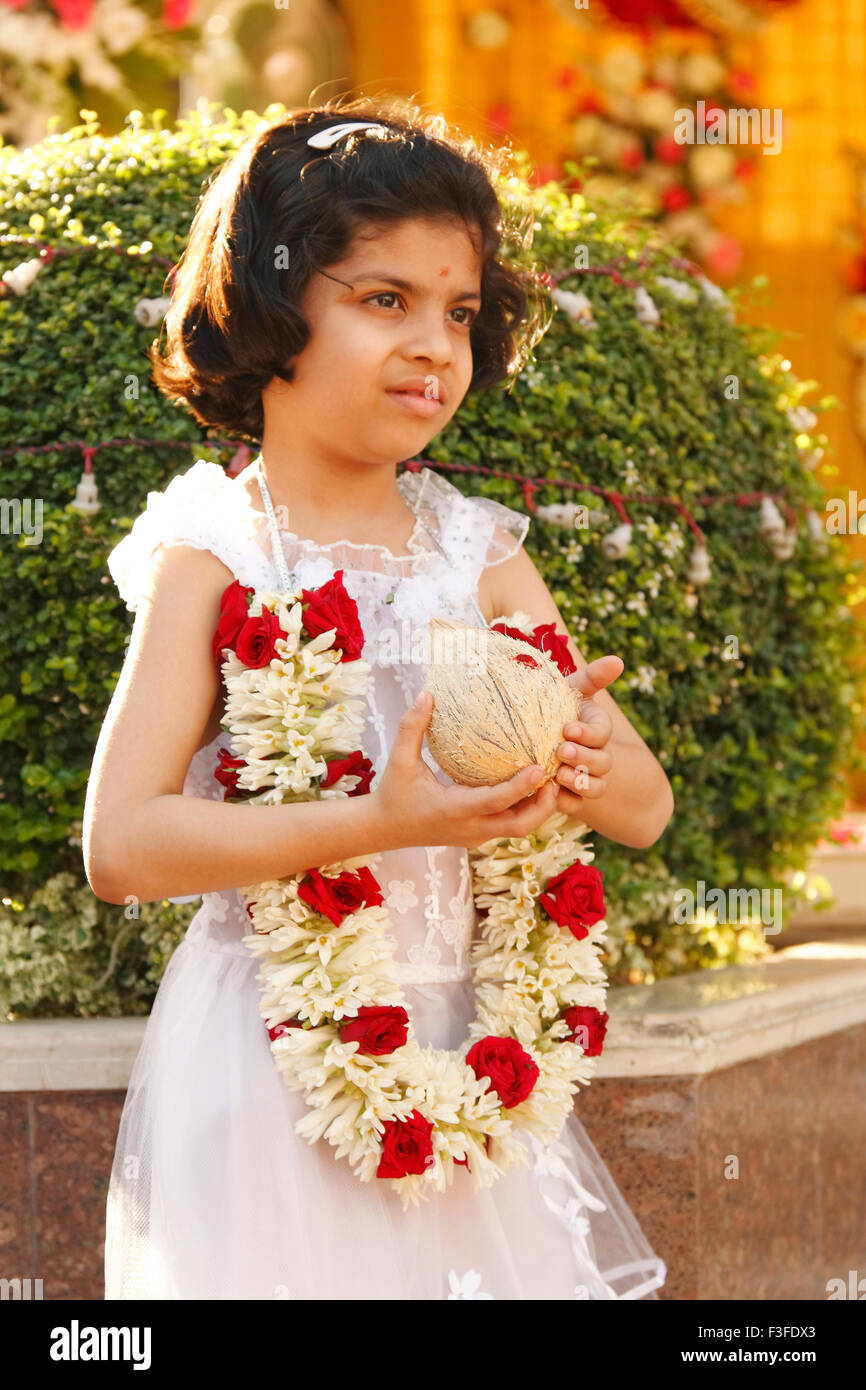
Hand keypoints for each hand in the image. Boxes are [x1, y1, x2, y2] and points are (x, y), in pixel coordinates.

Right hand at [374, 691, 559, 849]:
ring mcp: (475, 836)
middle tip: (555, 777)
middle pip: (519, 826)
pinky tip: (530, 787)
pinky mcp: (476, 836)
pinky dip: (524, 810)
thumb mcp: (399, 760)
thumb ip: (412, 726)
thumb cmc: (393, 793)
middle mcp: (469, 828)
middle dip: (544, 806)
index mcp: (453, 809)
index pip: (495, 802)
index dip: (520, 787)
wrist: (384, 829)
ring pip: (518, 829)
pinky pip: (508, 826)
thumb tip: (426, 693)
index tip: (538, 767)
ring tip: (549, 780)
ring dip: (538, 809)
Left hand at [554, 655, 623, 815]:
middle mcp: (598, 755)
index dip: (588, 733)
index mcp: (598, 728)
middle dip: (583, 757)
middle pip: (602, 762)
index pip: (602, 732)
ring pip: (595, 787)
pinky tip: (549, 794)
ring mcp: (588, 777)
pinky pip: (575, 804)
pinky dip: (565, 801)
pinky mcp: (572, 796)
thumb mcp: (572, 689)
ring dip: (579, 782)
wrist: (536, 735)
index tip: (567, 728)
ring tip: (557, 774)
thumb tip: (619, 660)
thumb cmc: (556, 707)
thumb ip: (593, 676)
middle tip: (561, 750)